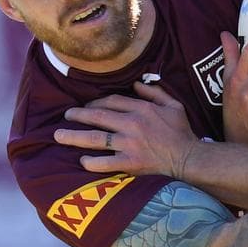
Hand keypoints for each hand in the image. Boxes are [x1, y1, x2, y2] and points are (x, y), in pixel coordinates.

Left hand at [54, 82, 197, 177]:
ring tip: (59, 135)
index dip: (96, 102)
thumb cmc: (182, 132)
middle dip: (78, 115)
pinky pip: (104, 163)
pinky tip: (82, 160)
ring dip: (74, 136)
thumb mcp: (173, 105)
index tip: (87, 106)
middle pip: (98, 117)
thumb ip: (155, 93)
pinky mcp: (129, 163)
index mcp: (141, 109)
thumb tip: (137, 83)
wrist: (189, 159)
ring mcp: (129, 145)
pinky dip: (91, 162)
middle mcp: (132, 125)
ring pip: (95, 139)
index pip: (111, 101)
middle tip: (65, 116)